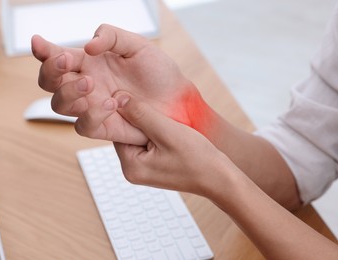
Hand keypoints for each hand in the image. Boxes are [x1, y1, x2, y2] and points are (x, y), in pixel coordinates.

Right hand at [32, 24, 198, 144]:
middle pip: (49, 82)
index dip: (43, 51)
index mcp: (89, 63)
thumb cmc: (158, 72)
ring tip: (90, 82)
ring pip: (59, 105)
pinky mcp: (102, 127)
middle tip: (67, 61)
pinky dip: (92, 113)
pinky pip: (83, 125)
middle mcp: (86, 85)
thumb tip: (88, 45)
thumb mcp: (138, 46)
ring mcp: (91, 107)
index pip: (57, 56)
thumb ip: (112, 37)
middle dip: (51, 71)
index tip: (39, 43)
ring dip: (68, 92)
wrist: (177, 100)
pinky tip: (111, 103)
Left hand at [112, 91, 232, 197]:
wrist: (220, 179)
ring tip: (165, 119)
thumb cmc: (197, 158)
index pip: (118, 131)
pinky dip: (157, 134)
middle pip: (128, 134)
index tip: (139, 98)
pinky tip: (169, 128)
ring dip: (150, 125)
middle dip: (140, 119)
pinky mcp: (154, 167)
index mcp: (131, 166)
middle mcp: (132, 171)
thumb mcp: (166, 131)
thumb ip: (141, 114)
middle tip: (155, 107)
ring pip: (139, 137)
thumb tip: (118, 98)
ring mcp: (144, 170)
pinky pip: (149, 144)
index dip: (128, 112)